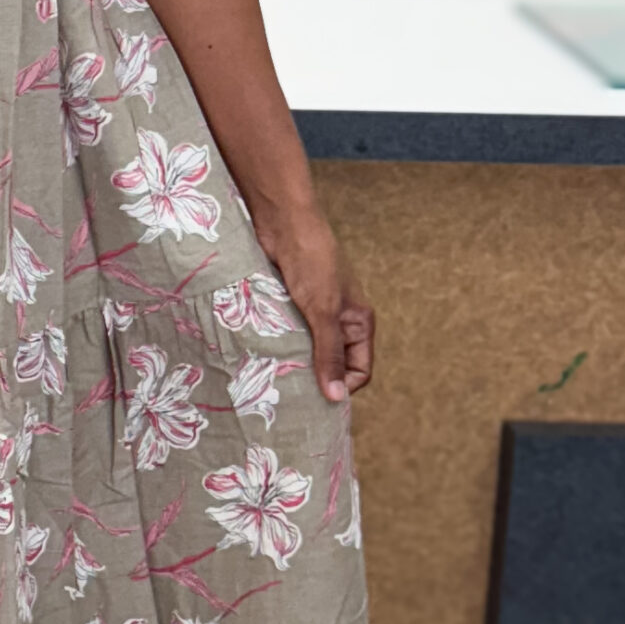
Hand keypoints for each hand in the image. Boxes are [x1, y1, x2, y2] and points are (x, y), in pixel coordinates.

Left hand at [253, 206, 373, 404]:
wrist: (283, 223)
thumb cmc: (311, 261)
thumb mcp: (323, 312)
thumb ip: (329, 354)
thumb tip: (337, 397)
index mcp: (359, 323)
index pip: (360, 370)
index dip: (343, 387)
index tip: (317, 400)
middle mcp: (339, 321)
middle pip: (333, 364)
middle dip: (316, 378)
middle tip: (292, 396)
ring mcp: (314, 313)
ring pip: (307, 351)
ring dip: (295, 363)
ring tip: (276, 379)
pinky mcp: (290, 306)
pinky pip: (288, 336)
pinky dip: (279, 346)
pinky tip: (264, 356)